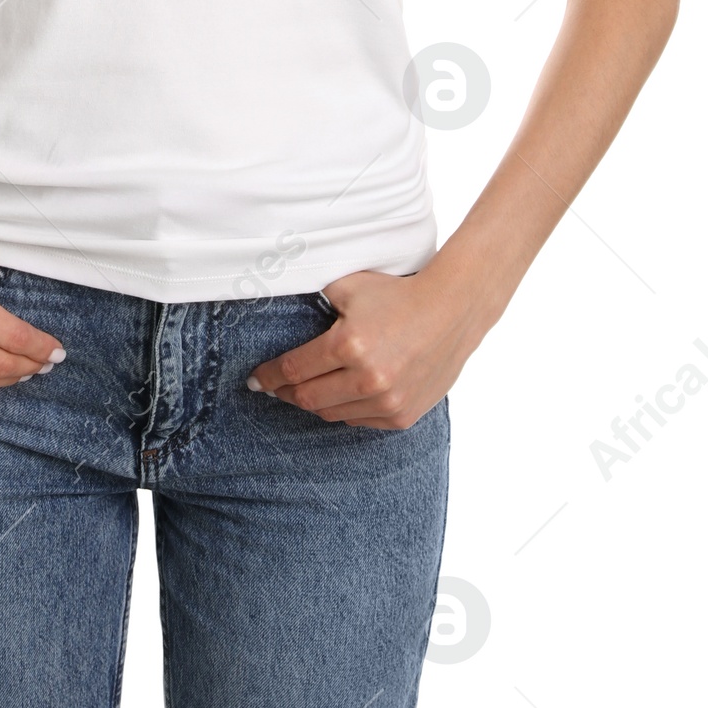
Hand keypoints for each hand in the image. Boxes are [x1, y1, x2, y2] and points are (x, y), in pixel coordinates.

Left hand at [249, 247, 505, 428]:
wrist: (452, 310)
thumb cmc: (398, 293)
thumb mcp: (349, 286)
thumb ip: (315, 297)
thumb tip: (278, 299)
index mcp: (348, 345)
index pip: (293, 370)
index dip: (268, 376)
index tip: (254, 380)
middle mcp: (367, 379)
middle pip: (307, 398)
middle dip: (285, 393)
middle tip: (275, 387)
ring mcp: (387, 402)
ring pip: (332, 414)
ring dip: (316, 402)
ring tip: (308, 389)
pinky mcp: (403, 416)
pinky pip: (360, 421)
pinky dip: (347, 409)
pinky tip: (343, 394)